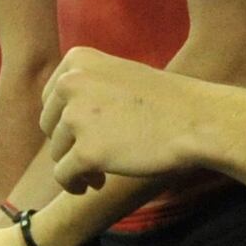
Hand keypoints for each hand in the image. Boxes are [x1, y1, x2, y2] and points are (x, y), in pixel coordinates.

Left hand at [41, 50, 213, 192]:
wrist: (197, 120)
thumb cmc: (165, 102)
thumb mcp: (118, 75)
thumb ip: (86, 87)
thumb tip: (56, 116)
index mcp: (78, 60)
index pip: (50, 99)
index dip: (65, 121)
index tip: (88, 134)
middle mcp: (71, 84)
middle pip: (49, 126)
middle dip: (68, 144)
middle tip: (96, 156)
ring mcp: (76, 118)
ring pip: (56, 153)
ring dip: (76, 165)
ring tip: (101, 172)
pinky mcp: (86, 151)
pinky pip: (63, 176)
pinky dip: (75, 185)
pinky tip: (94, 185)